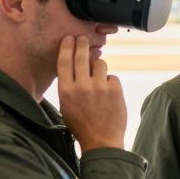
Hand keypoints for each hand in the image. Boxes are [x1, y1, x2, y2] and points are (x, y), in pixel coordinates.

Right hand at [57, 36, 126, 150]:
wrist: (101, 140)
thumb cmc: (81, 125)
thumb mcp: (66, 106)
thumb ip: (69, 87)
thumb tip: (74, 68)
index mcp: (66, 90)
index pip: (64, 62)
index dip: (66, 48)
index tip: (69, 39)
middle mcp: (82, 86)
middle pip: (82, 56)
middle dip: (82, 44)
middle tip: (83, 38)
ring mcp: (100, 87)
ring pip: (100, 64)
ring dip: (99, 67)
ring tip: (98, 78)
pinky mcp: (115, 90)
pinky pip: (112, 77)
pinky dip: (110, 82)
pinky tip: (108, 94)